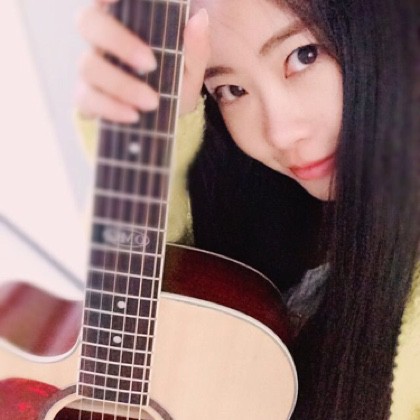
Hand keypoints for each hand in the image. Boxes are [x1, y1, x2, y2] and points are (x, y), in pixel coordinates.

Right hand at [75, 0, 209, 122]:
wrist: (165, 118)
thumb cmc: (174, 82)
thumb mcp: (191, 68)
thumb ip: (195, 46)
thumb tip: (199, 19)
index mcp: (125, 20)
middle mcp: (102, 39)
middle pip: (87, 22)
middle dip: (118, 41)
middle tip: (150, 64)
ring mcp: (91, 68)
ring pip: (87, 65)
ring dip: (121, 85)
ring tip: (152, 102)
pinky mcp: (87, 98)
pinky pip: (86, 99)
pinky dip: (110, 108)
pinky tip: (133, 116)